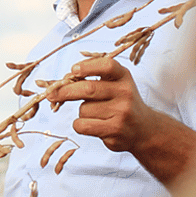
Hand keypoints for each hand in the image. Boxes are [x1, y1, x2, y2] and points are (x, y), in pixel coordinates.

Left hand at [51, 55, 169, 153]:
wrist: (144, 130)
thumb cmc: (120, 103)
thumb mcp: (114, 85)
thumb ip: (90, 79)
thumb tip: (58, 83)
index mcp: (123, 77)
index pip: (106, 65)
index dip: (87, 66)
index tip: (72, 70)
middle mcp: (125, 92)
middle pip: (88, 89)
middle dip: (65, 92)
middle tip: (51, 95)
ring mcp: (121, 112)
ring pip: (83, 109)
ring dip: (81, 112)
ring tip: (96, 115)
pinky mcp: (115, 130)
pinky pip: (83, 125)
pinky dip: (80, 125)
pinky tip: (92, 125)